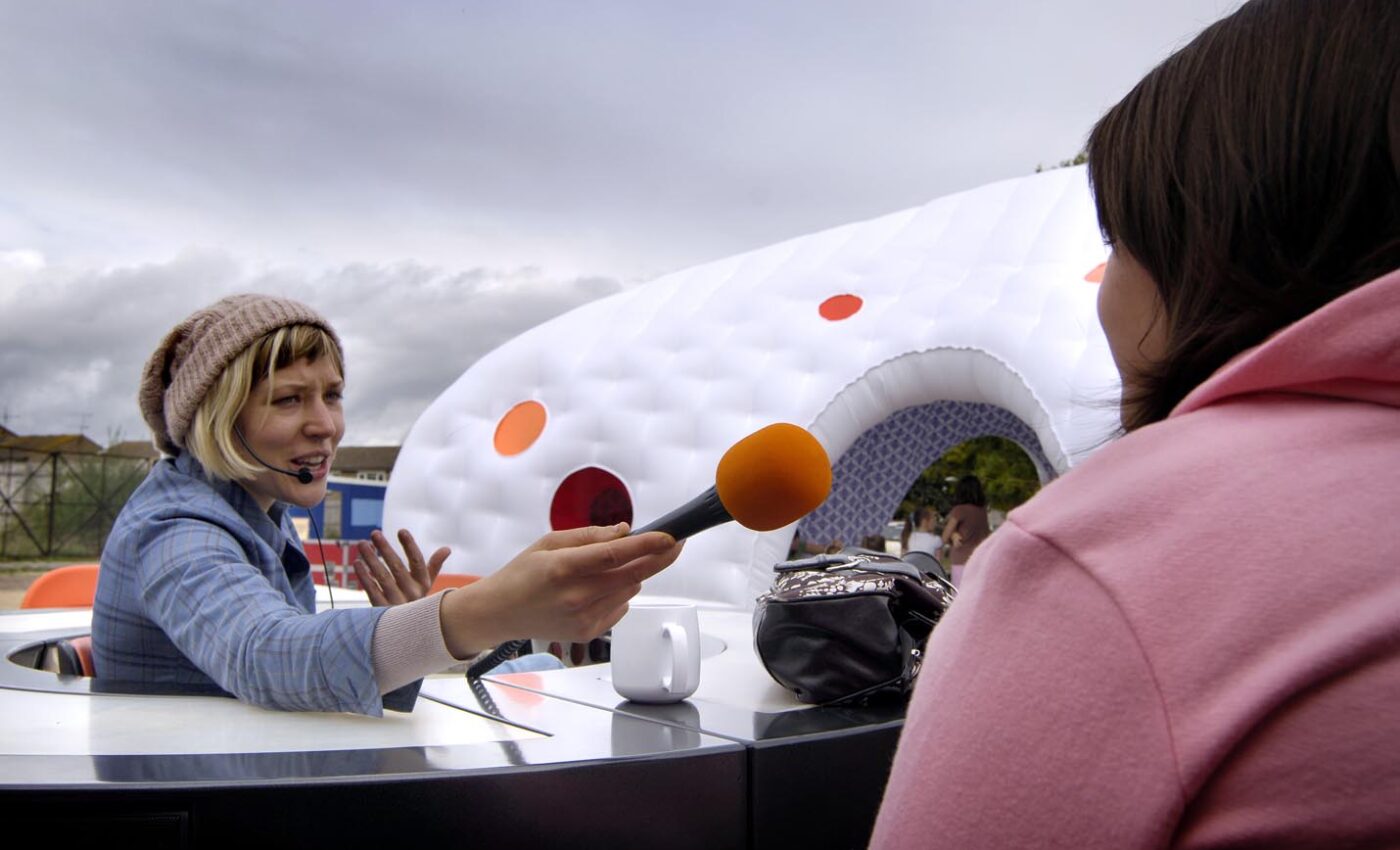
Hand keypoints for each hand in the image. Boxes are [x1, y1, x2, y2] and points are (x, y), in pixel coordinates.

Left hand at [353, 529, 448, 605]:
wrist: (408, 633)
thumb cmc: (416, 603)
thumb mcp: (426, 586)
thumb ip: (434, 566)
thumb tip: (447, 548)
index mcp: (423, 584)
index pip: (418, 562)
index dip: (410, 546)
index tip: (402, 531)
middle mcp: (411, 593)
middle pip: (397, 567)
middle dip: (385, 549)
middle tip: (375, 533)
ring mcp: (396, 603)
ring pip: (382, 577)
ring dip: (371, 559)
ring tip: (362, 544)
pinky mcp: (381, 610)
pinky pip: (372, 590)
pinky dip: (364, 576)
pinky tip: (357, 563)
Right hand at [437, 523, 682, 658]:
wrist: (500, 613)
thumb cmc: (522, 574)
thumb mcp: (548, 542)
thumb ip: (589, 536)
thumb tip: (624, 532)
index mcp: (563, 568)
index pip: (615, 555)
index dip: (648, 545)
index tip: (671, 536)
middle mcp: (576, 596)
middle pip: (633, 575)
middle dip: (659, 557)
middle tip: (676, 543)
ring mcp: (583, 618)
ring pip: (630, 589)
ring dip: (630, 574)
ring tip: (604, 569)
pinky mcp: (588, 633)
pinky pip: (621, 606)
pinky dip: (619, 593)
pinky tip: (595, 590)